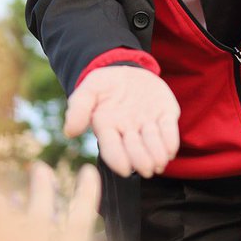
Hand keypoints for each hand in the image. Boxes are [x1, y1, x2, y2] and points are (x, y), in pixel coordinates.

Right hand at [64, 66, 180, 177]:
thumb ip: (78, 107)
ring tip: (160, 162)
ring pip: (154, 144)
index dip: (118, 160)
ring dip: (157, 154)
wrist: (127, 70)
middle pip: (134, 150)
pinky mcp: (165, 116)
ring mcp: (147, 125)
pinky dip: (171, 141)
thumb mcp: (88, 89)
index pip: (111, 148)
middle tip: (147, 169)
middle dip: (141, 160)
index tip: (125, 170)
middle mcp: (128, 131)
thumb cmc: (104, 84)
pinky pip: (169, 130)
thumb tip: (69, 131)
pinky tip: (170, 151)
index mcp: (108, 128)